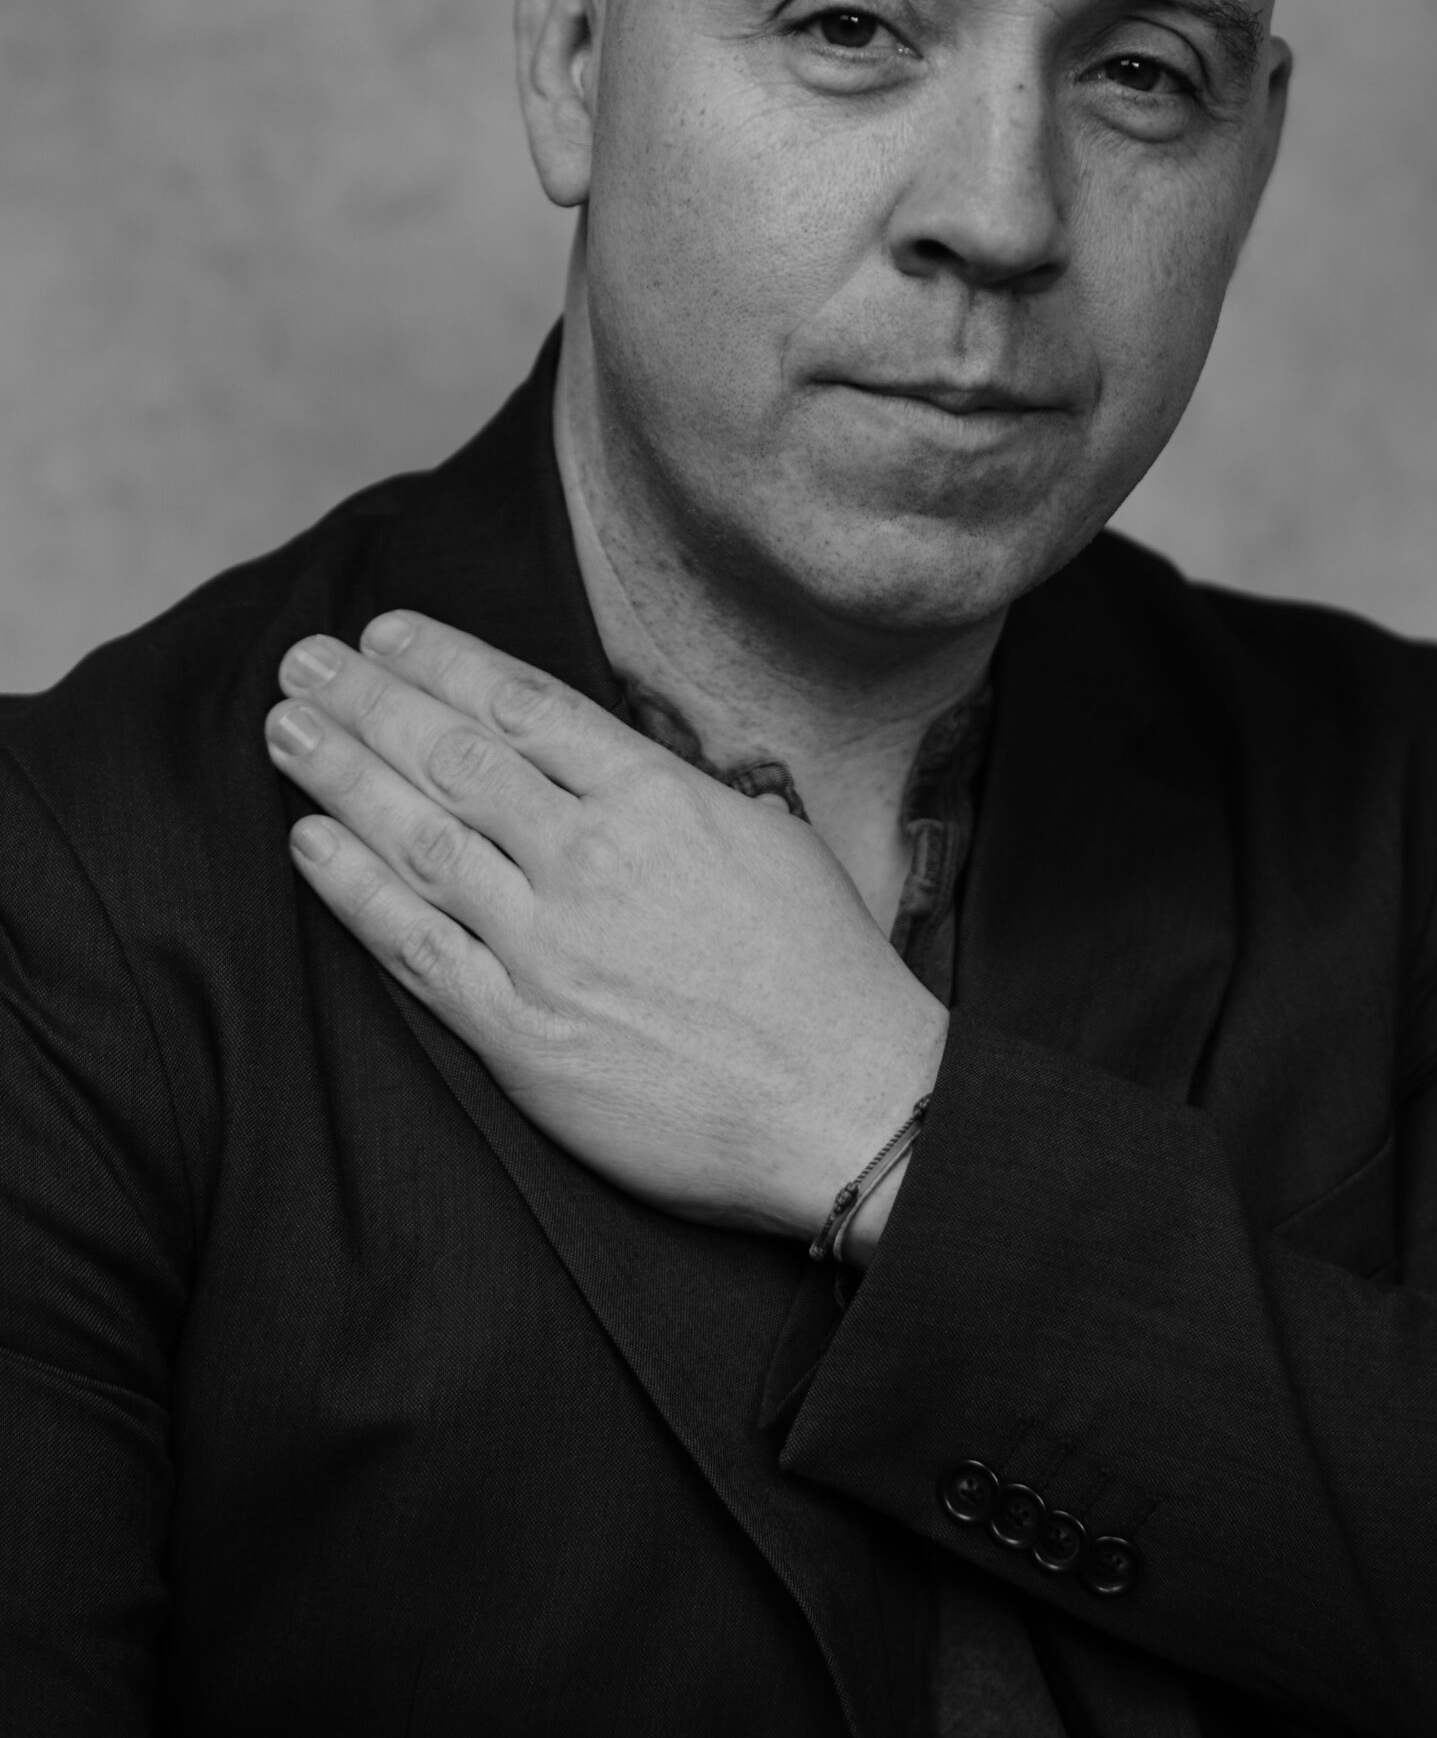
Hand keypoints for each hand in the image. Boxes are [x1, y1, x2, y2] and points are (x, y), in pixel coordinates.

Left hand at [264, 614, 947, 1248]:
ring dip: (342, 776)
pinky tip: (311, 844)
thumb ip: (682, 790)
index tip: (385, 632)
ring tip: (287, 732)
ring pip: (420, 840)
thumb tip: (615, 753)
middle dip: (369, 701)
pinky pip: (417, 949)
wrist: (846, 1105)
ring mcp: (551, 949)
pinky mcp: (524, 1037)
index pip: (524, 705)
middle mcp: (593, 861)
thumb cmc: (824, 975)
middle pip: (454, 758)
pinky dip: (356, 890)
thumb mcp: (773, 841)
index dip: (441, 660)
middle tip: (305, 663)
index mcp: (659, 801)